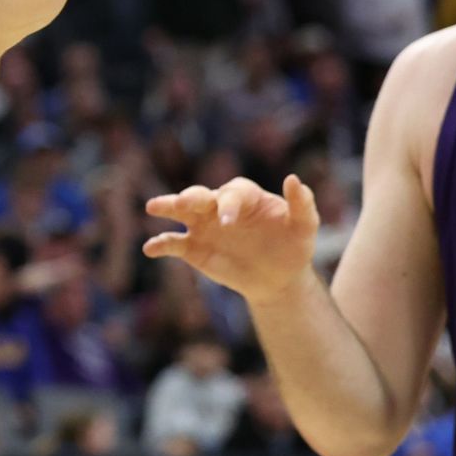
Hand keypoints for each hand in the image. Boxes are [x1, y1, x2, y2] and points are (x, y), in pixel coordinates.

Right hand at [144, 175, 318, 303]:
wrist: (278, 277)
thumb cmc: (292, 246)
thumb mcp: (304, 227)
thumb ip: (302, 205)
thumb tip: (293, 179)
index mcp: (244, 196)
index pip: (233, 194)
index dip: (229, 205)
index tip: (228, 222)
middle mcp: (219, 206)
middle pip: (201, 195)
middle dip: (191, 197)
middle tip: (183, 202)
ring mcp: (203, 226)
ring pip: (181, 212)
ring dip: (167, 207)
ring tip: (152, 207)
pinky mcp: (193, 248)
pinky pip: (173, 243)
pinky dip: (160, 244)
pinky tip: (150, 248)